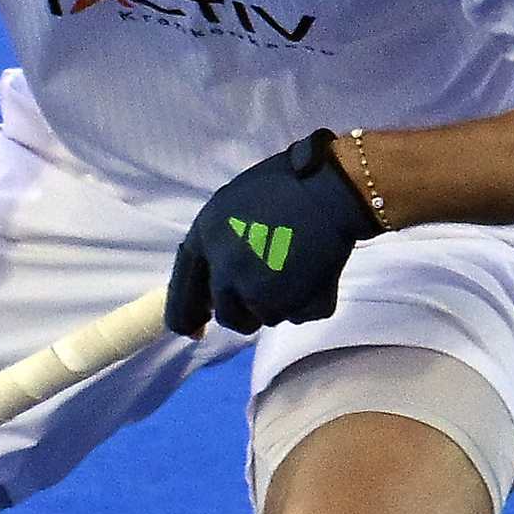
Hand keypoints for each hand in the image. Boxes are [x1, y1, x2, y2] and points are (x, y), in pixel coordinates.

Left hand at [166, 129, 377, 337]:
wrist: (330, 188)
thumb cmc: (283, 182)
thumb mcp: (231, 204)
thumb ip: (217, 243)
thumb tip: (213, 281)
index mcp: (205, 240)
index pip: (183, 294)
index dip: (188, 315)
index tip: (193, 330)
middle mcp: (226, 272)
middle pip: (228, 315)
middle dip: (244, 309)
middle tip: (266, 290)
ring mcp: (259, 293)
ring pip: (265, 316)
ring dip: (279, 302)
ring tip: (297, 267)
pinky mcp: (293, 306)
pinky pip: (300, 315)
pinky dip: (310, 301)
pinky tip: (318, 270)